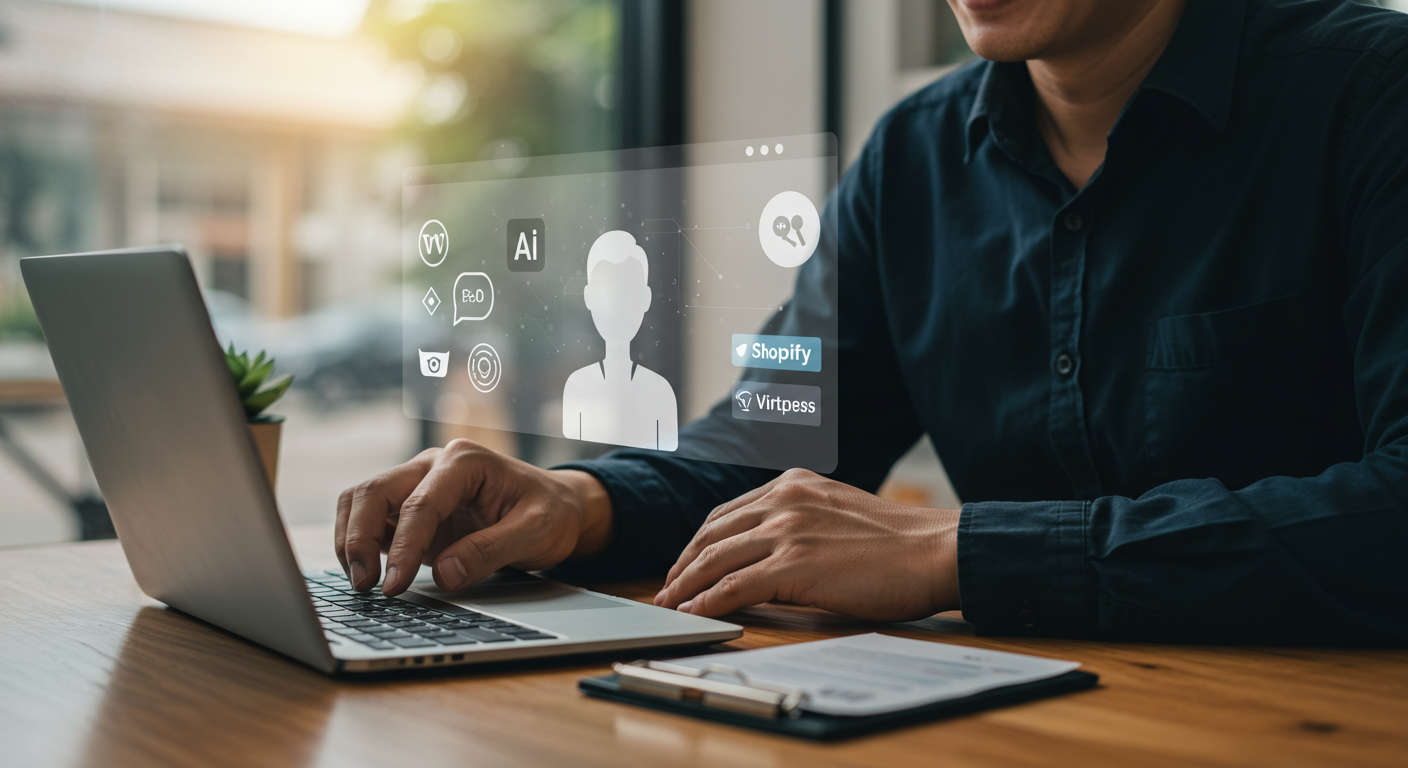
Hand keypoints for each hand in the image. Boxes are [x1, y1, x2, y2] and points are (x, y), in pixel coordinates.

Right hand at [334, 439, 610, 594]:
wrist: (559, 508)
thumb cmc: (550, 513)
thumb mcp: (536, 532)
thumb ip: (490, 551)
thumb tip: (444, 575)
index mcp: (464, 461)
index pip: (420, 504)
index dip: (403, 547)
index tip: (394, 586)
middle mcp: (433, 465)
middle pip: (375, 492)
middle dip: (359, 538)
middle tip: (364, 586)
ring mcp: (418, 485)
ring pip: (363, 501)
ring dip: (351, 540)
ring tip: (360, 583)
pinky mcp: (411, 510)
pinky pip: (372, 520)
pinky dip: (360, 544)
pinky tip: (367, 574)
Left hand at [654, 469, 959, 620]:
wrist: (934, 551)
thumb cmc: (898, 543)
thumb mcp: (838, 514)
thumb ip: (802, 522)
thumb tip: (769, 556)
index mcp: (794, 484)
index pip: (727, 513)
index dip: (698, 542)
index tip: (684, 564)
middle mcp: (785, 499)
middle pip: (712, 534)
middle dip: (683, 565)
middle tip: (667, 589)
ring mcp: (788, 530)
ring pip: (716, 559)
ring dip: (686, 586)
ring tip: (670, 606)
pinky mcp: (795, 565)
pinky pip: (735, 586)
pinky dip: (708, 602)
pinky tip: (696, 615)